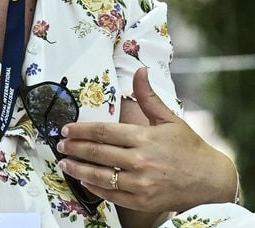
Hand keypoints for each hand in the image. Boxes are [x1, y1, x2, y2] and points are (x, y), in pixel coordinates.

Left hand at [57, 67, 237, 212]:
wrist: (210, 180)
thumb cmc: (188, 147)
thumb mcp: (168, 118)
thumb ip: (148, 96)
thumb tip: (140, 70)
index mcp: (143, 138)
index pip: (103, 132)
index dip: (81, 130)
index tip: (66, 129)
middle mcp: (140, 161)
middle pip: (98, 153)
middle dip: (74, 148)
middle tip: (59, 144)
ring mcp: (140, 184)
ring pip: (101, 175)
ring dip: (79, 169)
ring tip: (64, 162)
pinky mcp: (142, 201)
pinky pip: (112, 195)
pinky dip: (95, 188)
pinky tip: (83, 180)